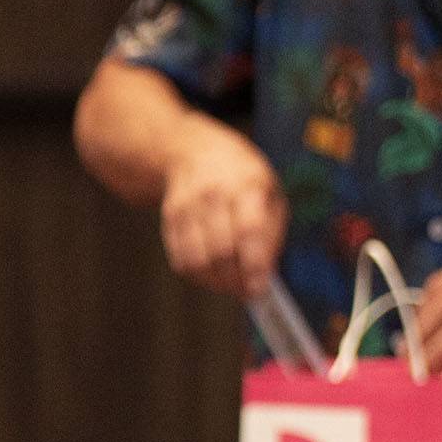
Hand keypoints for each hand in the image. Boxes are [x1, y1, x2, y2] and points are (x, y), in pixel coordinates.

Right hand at [159, 121, 284, 300]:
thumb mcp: (271, 194)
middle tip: (248, 291)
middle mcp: (214, 193)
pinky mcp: (170, 217)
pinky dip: (199, 276)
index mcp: (248, 185)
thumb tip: (264, 275)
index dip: (254, 265)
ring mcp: (188, 205)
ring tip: (232, 284)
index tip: (260, 289)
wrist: (196, 150)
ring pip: (198, 260)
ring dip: (217, 283)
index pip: (249, 230)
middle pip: (221, 251)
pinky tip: (213, 273)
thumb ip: (272, 235)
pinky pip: (182, 259)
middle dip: (236, 281)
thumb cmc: (243, 179)